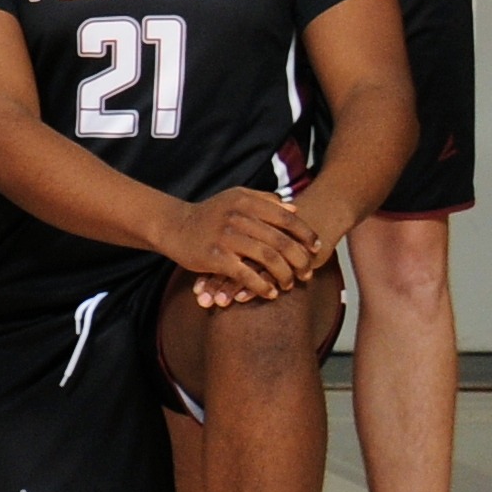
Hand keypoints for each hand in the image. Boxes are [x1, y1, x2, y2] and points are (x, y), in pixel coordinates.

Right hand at [160, 188, 325, 302]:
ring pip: (268, 258)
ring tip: (289, 284)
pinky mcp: (216, 258)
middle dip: (299, 259)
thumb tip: (294, 209)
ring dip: (284, 275)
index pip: (285, 218)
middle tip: (307, 272)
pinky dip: (262, 286)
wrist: (175, 226)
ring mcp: (227, 238)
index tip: (316, 247)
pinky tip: (270, 292)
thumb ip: (264, 200)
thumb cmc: (209, 214)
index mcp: (246, 202)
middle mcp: (238, 217)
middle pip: (281, 241)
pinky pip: (246, 275)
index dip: (305, 234)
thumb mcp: (235, 198)